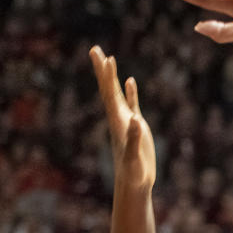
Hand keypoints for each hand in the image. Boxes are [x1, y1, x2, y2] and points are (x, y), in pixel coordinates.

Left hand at [90, 47, 155, 189]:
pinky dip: (130, 91)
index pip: (110, 94)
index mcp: (117, 121)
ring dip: (112, 76)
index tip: (106, 58)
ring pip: (117, 93)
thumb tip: (135, 119)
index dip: (108, 77)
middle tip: (95, 49)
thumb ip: (133, 138)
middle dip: (103, 69)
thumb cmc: (132, 173)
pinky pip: (132, 103)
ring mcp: (127, 121)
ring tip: (109, 58)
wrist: (133, 183)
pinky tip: (130, 81)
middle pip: (108, 89)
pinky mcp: (136, 126)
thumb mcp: (133, 156)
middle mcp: (118, 118)